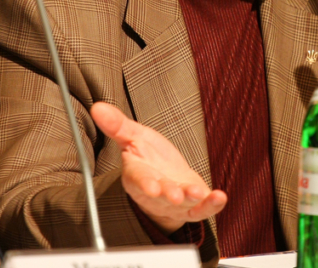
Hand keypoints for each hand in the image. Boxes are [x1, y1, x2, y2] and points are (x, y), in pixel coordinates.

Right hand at [91, 102, 226, 233]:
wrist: (166, 180)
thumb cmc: (149, 158)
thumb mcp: (134, 137)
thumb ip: (118, 125)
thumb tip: (97, 107)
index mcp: (138, 175)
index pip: (139, 180)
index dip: (145, 184)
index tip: (152, 187)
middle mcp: (157, 193)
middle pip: (162, 195)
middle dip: (169, 195)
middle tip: (177, 195)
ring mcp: (176, 202)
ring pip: (182, 204)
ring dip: (192, 199)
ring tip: (199, 193)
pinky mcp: (193, 207)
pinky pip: (203, 209)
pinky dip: (212, 205)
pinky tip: (220, 196)